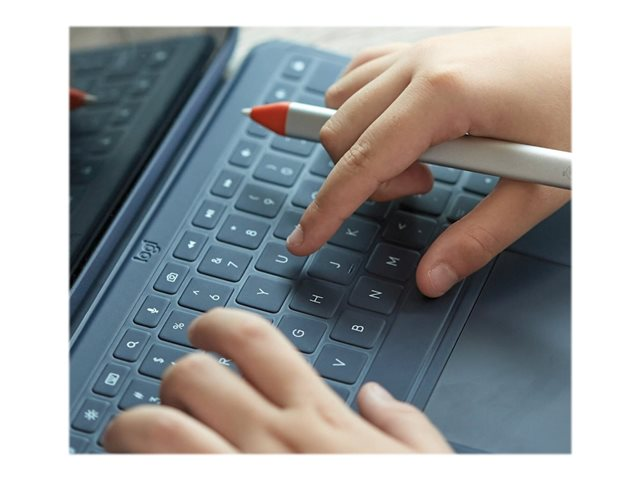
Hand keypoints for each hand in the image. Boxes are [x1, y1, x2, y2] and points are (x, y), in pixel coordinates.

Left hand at [102, 308, 451, 452]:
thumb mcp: (428, 465)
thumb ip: (406, 425)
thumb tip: (379, 398)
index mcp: (319, 420)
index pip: (253, 340)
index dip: (217, 323)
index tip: (203, 330)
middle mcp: (273, 442)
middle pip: (193, 376)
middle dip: (175, 376)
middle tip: (177, 391)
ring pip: (157, 429)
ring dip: (135, 426)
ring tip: (135, 432)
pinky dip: (142, 471)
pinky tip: (149, 472)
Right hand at [286, 28, 570, 296]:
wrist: (607, 59)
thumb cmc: (584, 108)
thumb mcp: (538, 189)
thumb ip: (479, 238)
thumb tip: (432, 277)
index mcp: (444, 94)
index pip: (359, 162)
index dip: (325, 209)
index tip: (303, 240)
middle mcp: (421, 64)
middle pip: (339, 131)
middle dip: (361, 178)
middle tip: (421, 187)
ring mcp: (420, 50)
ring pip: (341, 101)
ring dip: (361, 142)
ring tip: (421, 158)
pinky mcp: (425, 48)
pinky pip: (361, 74)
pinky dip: (361, 108)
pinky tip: (400, 127)